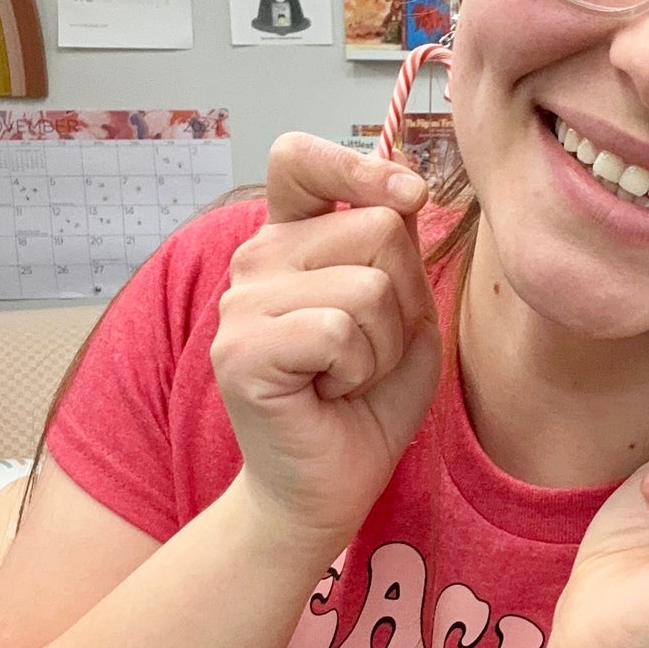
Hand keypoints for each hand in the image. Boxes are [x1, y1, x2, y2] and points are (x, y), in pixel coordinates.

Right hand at [209, 133, 440, 556]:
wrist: (327, 488)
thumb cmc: (366, 403)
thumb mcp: (406, 314)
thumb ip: (402, 251)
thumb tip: (402, 195)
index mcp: (290, 240)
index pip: (300, 159)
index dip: (358, 165)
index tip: (407, 193)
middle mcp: (256, 260)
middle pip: (376, 228)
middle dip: (404, 299)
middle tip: (368, 352)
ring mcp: (241, 303)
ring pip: (368, 285)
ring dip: (384, 345)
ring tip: (348, 377)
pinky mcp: (243, 350)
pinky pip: (340, 329)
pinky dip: (359, 370)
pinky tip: (330, 394)